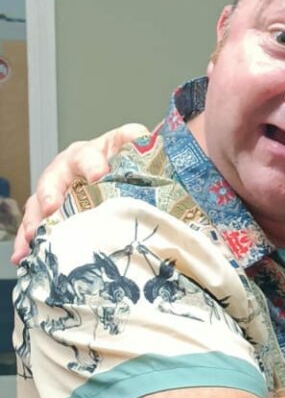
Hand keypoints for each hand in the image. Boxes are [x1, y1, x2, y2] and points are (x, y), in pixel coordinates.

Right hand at [12, 123, 148, 263]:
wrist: (115, 174)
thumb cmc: (121, 160)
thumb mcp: (131, 147)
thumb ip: (138, 142)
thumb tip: (146, 142)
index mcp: (87, 154)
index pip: (87, 156)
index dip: (92, 164)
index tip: (97, 176)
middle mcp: (65, 171)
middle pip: (52, 180)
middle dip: (50, 194)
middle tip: (51, 208)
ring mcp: (54, 193)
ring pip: (38, 205)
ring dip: (34, 221)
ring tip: (33, 237)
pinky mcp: (50, 215)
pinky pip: (36, 227)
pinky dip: (28, 241)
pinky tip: (24, 255)